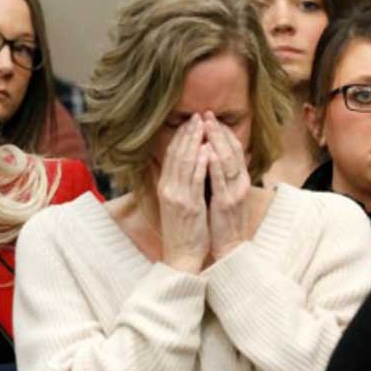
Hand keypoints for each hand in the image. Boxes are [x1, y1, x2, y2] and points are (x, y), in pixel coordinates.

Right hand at [156, 114, 210, 273]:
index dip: (179, 136)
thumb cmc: (182, 229)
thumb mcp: (174, 203)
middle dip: (187, 133)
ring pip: (184, 162)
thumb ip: (176, 183)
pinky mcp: (189, 205)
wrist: (181, 254)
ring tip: (202, 125)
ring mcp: (177, 196)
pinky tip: (206, 150)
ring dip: (194, 142)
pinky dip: (199, 163)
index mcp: (164, 186)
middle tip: (197, 116)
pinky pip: (194, 180)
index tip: (189, 121)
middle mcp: (168, 188)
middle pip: (176, 154)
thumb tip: (179, 164)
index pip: (170, 154)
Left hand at [204, 113, 251, 260]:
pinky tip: (208, 151)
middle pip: (232, 149)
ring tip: (206, 125)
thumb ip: (221, 175)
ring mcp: (234, 192)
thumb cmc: (223, 220)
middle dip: (218, 130)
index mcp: (239, 178)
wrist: (229, 247)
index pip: (233, 147)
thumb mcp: (225, 192)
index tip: (209, 117)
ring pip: (228, 160)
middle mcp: (240, 182)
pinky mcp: (226, 203)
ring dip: (217, 141)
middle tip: (206, 114)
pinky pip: (220, 181)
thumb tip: (212, 154)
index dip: (222, 131)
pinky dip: (215, 164)